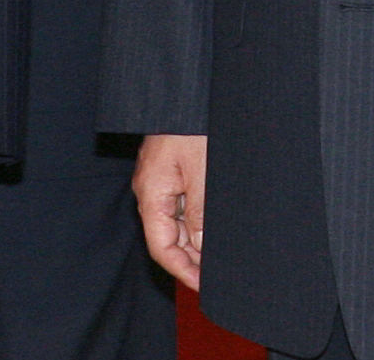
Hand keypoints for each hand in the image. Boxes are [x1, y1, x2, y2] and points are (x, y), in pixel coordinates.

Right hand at [134, 133, 207, 289]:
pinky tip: (216, 224)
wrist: (187, 87)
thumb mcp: (201, 171)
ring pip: (177, 220)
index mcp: (151, 193)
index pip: (161, 246)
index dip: (182, 270)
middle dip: (192, 258)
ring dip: (197, 239)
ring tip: (222, 255)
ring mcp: (163, 178)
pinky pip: (184, 201)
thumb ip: (200, 212)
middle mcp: (152, 189)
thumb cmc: (190, 125)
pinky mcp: (175, 166)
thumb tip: (200, 246)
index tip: (204, 285)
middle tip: (218, 275)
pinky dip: (198, 218)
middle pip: (168, 236)